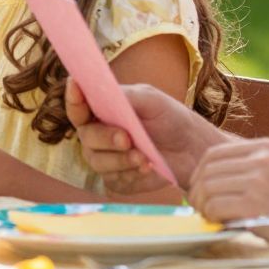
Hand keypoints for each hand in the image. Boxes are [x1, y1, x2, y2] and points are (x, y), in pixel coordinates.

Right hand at [66, 79, 224, 192]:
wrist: (194, 151)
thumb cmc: (172, 119)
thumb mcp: (151, 100)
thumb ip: (125, 96)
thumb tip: (101, 90)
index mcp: (103, 111)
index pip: (78, 107)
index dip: (73, 98)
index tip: (75, 86)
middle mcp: (99, 136)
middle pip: (86, 137)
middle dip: (105, 138)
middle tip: (126, 138)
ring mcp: (107, 160)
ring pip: (98, 162)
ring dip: (120, 160)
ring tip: (144, 157)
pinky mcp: (119, 180)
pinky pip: (114, 181)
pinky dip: (131, 175)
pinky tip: (148, 168)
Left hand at [187, 138, 268, 249]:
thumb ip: (247, 169)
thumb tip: (204, 180)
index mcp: (266, 148)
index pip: (215, 154)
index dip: (200, 173)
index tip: (198, 189)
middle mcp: (262, 160)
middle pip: (209, 170)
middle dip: (197, 191)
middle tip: (199, 207)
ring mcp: (259, 180)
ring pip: (208, 188)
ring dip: (202, 205)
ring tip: (208, 216)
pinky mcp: (255, 204)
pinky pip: (215, 206)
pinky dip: (210, 216)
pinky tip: (217, 222)